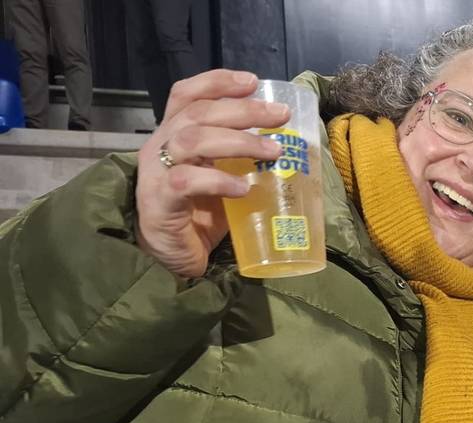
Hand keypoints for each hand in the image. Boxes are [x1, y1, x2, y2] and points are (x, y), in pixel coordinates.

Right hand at [135, 69, 288, 277]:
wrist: (168, 260)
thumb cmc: (197, 218)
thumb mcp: (220, 178)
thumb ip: (238, 159)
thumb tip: (286, 143)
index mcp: (174, 135)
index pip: (187, 95)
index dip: (217, 82)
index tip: (252, 81)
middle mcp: (160, 147)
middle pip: (198, 113)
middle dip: (243, 109)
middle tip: (279, 115)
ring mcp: (156, 173)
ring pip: (192, 140)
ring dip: (238, 141)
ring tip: (273, 150)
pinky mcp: (158, 201)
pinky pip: (186, 181)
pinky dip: (218, 181)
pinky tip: (243, 187)